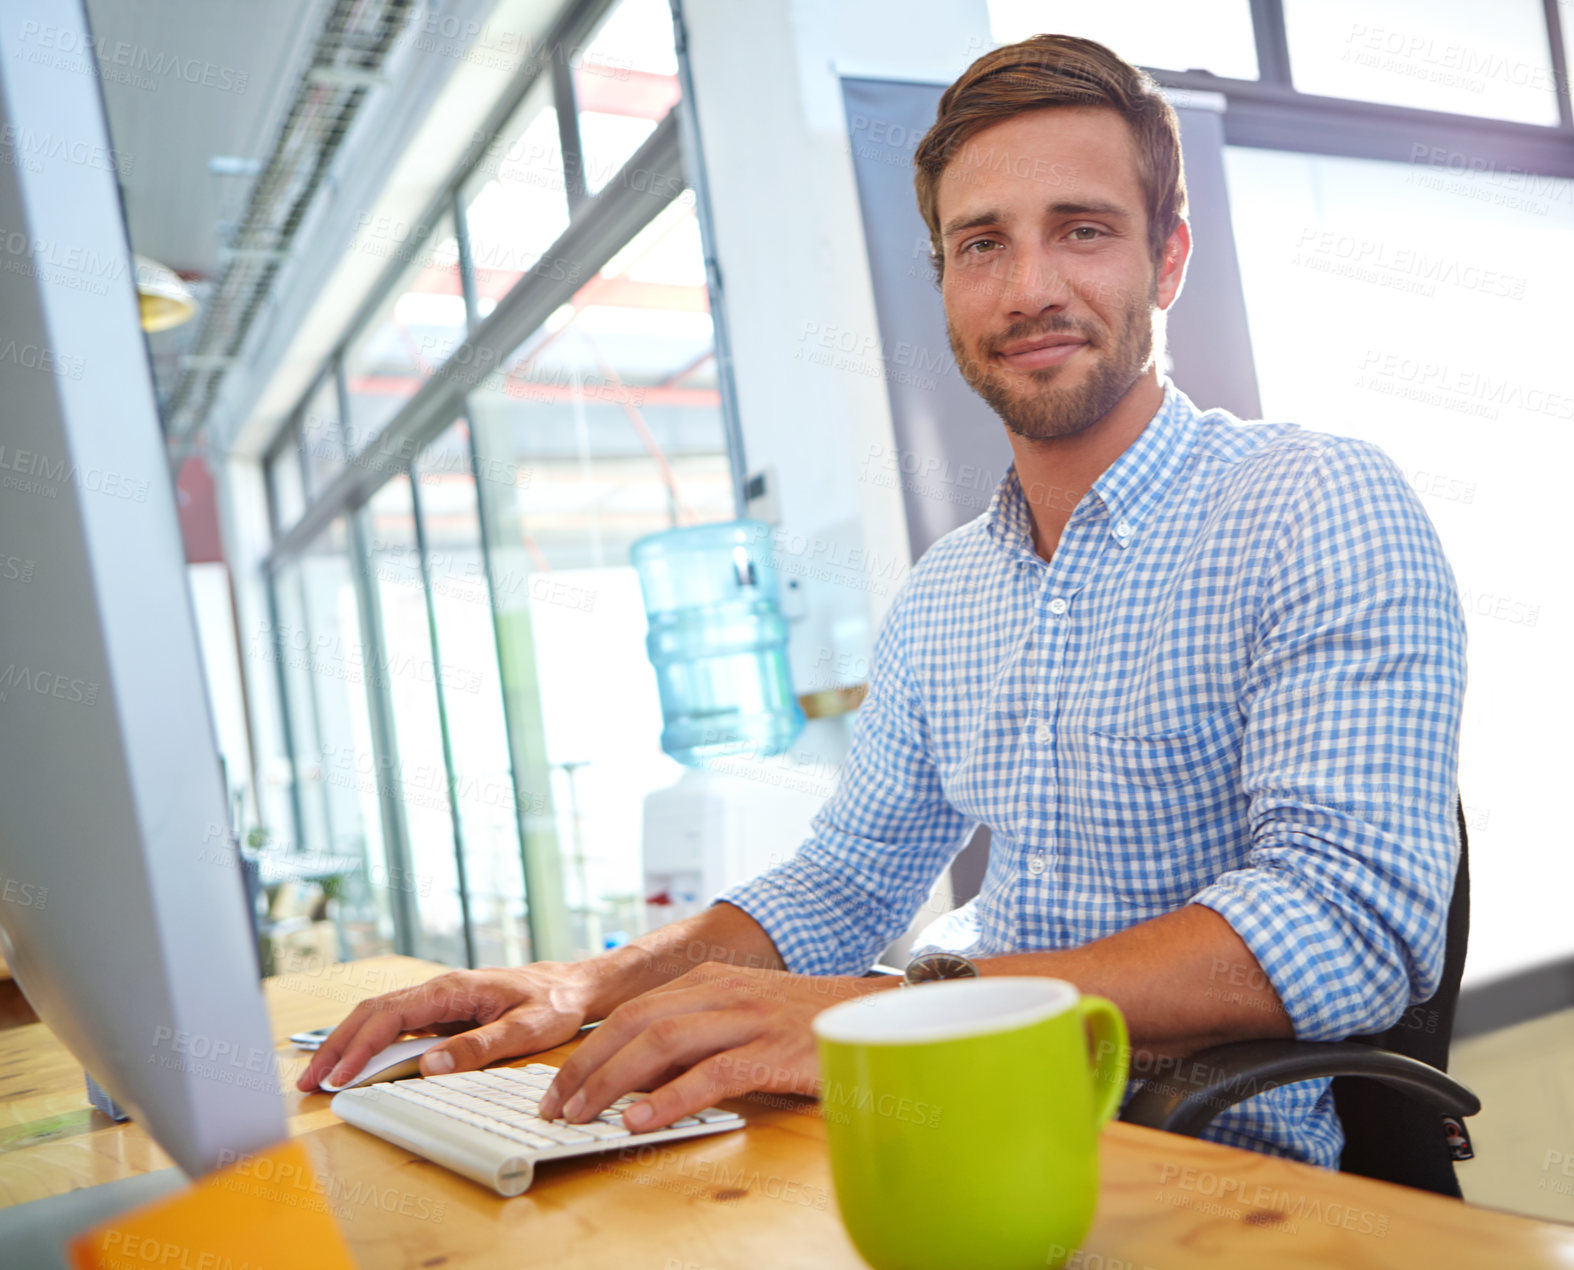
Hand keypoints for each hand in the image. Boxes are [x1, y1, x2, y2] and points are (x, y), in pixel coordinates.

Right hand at [296, 963, 594, 1090]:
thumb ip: (479, 1047)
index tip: (340, 1076)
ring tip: (319, 1077)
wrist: (570, 987)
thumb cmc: (551, 1003)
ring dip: (345, 1045)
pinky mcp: (440, 1014)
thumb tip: (430, 1067)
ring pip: (377, 1017)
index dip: (360, 1046)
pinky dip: (367, 1044)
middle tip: (309, 1082)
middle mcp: (437, 990)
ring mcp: (436, 1001)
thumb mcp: (525, 1029)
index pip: (391, 1016)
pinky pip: (394, 1027)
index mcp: (452, 989)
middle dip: (336, 1046)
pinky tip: (353, 1065)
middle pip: (371, 1013)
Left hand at [536, 962, 894, 1129]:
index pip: (630, 1012)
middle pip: (634, 1024)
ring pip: (662, 1044)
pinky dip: (669, 1099)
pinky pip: (710, 1075)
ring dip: (614, 1082)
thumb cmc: (801, 1022)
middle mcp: (721, 992)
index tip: (559, 1086)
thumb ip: (692, 1036)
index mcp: (707, 981)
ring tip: (586, 1115)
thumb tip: (634, 1077)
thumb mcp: (740, 1014)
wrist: (872, 1013)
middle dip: (586, 1066)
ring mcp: (747, 1019)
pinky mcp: (773, 1051)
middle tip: (558, 1106)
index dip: (587, 1050)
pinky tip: (642, 1120)